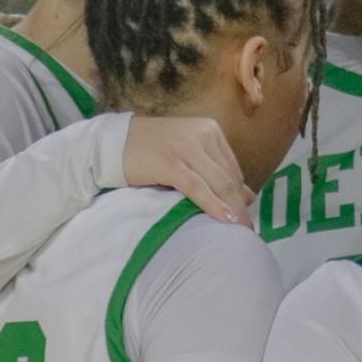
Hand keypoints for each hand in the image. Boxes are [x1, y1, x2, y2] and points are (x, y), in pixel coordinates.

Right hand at [123, 114, 252, 225]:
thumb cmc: (150, 151)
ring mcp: (187, 146)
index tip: (245, 216)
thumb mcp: (189, 155)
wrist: (111, 142)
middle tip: (248, 230)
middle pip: (229, 176)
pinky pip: (198, 188)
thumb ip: (217, 171)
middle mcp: (203, 134)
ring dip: (232, 209)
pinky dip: (213, 205)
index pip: (232, 167)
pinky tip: (224, 221)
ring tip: (240, 231)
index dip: (241, 194)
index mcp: (210, 129)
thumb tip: (250, 196)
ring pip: (218, 183)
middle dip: (239, 205)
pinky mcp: (171, 162)